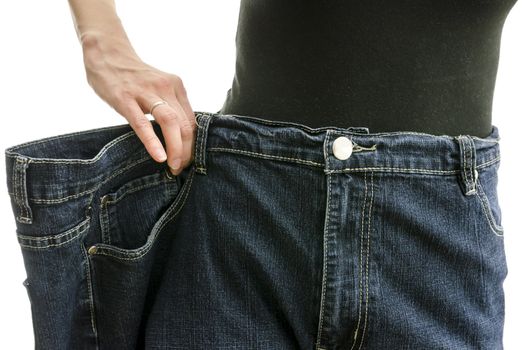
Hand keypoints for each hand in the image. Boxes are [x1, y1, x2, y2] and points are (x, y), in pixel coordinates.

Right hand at [82, 40, 195, 175]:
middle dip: (187, 150)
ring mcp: (145, 92)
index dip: (192, 144)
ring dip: (176, 148)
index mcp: (176, 87)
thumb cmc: (133, 78)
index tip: (188, 160)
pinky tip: (159, 157)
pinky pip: (142, 123)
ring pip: (170, 123)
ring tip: (174, 166)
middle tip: (182, 168)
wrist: (106, 53)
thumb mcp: (158, 89)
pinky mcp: (125, 98)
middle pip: (185, 124)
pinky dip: (153, 142)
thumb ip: (170, 107)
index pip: (191, 121)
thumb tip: (181, 138)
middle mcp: (166, 88)